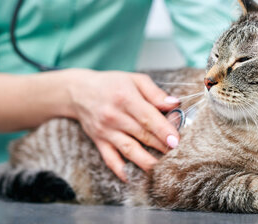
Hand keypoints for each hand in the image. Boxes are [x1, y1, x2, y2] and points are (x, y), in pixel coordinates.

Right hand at [63, 69, 179, 181]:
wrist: (78, 91)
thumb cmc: (111, 84)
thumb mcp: (134, 80)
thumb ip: (155, 93)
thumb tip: (174, 104)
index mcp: (125, 98)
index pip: (148, 117)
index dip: (164, 130)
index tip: (177, 140)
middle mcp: (114, 116)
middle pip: (142, 135)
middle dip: (162, 146)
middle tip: (178, 154)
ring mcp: (106, 131)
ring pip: (130, 150)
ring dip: (147, 161)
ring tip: (163, 168)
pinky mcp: (99, 142)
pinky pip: (110, 159)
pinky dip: (120, 170)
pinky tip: (132, 177)